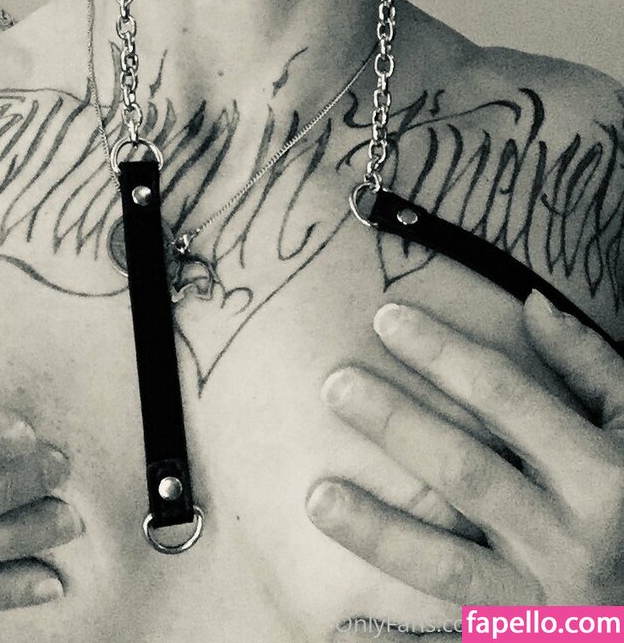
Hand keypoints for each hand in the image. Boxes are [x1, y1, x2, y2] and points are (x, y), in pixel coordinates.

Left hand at [306, 292, 623, 604]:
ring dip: (378, 529)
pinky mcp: (521, 630)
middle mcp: (573, 533)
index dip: (442, 353)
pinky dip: (397, 607)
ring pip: (448, 559)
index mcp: (602, 471)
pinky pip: (452, 614)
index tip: (386, 319)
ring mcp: (545, 591)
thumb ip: (589, 367)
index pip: (504, 395)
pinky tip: (340, 603)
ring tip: (318, 495)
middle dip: (396, 424)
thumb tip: (533, 304)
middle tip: (335, 385)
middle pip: (465, 469)